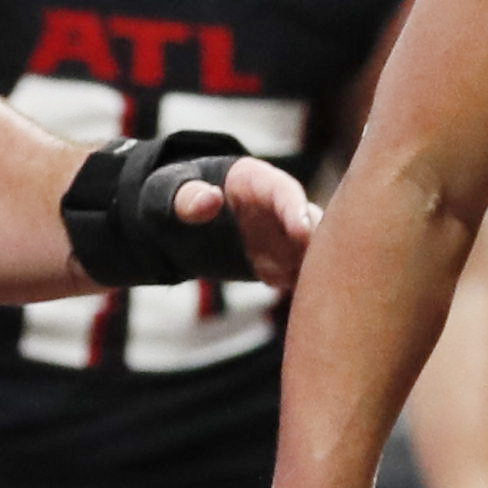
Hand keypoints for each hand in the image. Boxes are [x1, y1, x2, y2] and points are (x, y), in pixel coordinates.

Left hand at [165, 157, 320, 295]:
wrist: (175, 223)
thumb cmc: (173, 196)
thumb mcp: (168, 191)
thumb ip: (186, 196)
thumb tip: (208, 200)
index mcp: (257, 181)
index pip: (285, 190)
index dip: (296, 210)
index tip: (303, 232)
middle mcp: (279, 208)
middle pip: (312, 223)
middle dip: (318, 245)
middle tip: (313, 272)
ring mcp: (282, 237)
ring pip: (312, 255)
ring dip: (314, 275)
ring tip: (306, 296)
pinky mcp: (280, 264)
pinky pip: (299, 278)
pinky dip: (302, 292)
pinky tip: (296, 307)